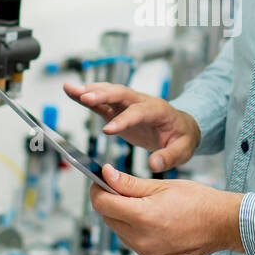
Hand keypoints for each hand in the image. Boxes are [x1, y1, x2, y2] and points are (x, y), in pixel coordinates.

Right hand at [63, 81, 200, 171]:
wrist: (181, 126)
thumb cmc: (182, 137)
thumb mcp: (183, 150)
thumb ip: (169, 156)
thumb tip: (154, 164)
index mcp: (158, 110)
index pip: (139, 112)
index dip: (124, 120)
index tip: (108, 130)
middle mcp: (141, 102)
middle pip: (121, 94)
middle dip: (103, 95)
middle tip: (85, 97)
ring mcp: (129, 104)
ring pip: (109, 92)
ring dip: (90, 90)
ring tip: (70, 90)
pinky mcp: (119, 110)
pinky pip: (102, 102)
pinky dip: (87, 97)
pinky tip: (72, 93)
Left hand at [88, 164, 243, 254]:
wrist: (223, 224)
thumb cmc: (198, 201)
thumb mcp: (161, 186)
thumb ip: (129, 183)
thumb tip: (106, 175)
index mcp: (143, 217)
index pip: (102, 204)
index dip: (98, 190)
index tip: (101, 182)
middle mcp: (143, 240)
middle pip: (109, 219)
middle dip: (113, 204)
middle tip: (127, 192)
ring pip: (122, 234)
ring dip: (126, 220)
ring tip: (148, 209)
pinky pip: (137, 247)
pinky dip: (140, 235)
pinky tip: (157, 226)